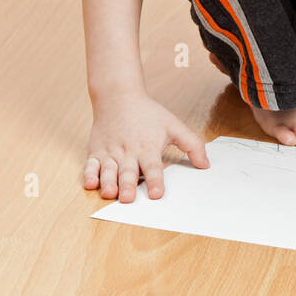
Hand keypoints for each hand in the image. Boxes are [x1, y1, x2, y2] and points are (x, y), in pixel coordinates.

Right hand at [83, 90, 209, 202]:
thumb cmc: (147, 113)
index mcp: (147, 147)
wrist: (118, 96)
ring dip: (108, 183)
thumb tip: (205, 164)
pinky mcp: (96, 152)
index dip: (155, 180)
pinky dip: (89, 175)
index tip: (156, 194)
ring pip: (108, 171)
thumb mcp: (173, 125)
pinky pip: (90, 165)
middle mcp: (128, 152)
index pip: (153, 166)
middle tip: (128, 198)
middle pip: (128, 171)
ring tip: (110, 193)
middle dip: (128, 185)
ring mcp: (110, 152)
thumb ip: (192, 145)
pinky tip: (90, 184)